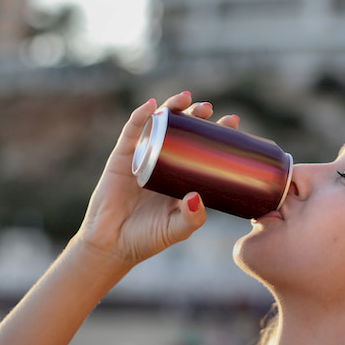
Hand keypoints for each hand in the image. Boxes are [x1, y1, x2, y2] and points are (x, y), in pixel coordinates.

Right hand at [74, 92, 240, 267]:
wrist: (112, 245)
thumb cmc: (148, 238)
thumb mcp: (178, 229)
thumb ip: (191, 218)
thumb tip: (197, 197)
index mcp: (182, 176)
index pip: (203, 148)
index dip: (217, 133)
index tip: (232, 122)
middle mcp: (165, 162)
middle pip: (184, 130)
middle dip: (197, 116)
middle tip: (209, 109)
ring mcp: (143, 157)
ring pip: (159, 125)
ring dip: (172, 107)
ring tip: (187, 98)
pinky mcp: (122, 157)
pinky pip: (132, 132)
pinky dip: (140, 116)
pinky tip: (151, 106)